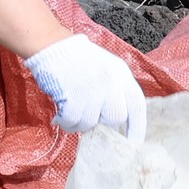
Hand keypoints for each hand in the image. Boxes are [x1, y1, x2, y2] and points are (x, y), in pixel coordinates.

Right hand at [23, 35, 147, 145]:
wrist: (52, 45)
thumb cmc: (77, 58)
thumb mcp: (106, 67)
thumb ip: (116, 90)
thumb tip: (117, 118)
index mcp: (121, 73)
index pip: (137, 106)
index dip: (137, 127)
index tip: (134, 142)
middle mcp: (111, 82)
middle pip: (115, 118)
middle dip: (100, 120)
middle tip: (86, 112)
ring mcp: (93, 89)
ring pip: (91, 123)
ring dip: (78, 122)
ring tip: (68, 110)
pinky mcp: (74, 96)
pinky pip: (73, 122)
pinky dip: (65, 123)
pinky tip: (59, 116)